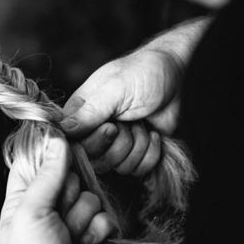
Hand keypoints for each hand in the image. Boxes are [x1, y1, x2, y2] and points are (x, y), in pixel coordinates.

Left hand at [0, 138, 115, 243]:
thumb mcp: (31, 212)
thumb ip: (46, 175)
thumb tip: (55, 140)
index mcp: (24, 199)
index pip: (37, 164)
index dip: (49, 157)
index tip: (62, 146)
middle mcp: (49, 208)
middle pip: (69, 177)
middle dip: (68, 196)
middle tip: (58, 217)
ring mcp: (73, 222)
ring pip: (90, 197)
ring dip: (82, 218)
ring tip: (70, 240)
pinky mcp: (96, 234)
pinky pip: (105, 216)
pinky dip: (98, 231)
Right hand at [61, 49, 179, 174]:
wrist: (179, 77)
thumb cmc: (144, 73)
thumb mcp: (115, 88)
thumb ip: (90, 112)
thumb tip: (64, 130)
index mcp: (80, 112)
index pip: (74, 144)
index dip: (94, 142)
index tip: (112, 126)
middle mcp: (94, 131)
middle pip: (96, 160)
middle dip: (121, 143)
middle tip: (130, 121)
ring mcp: (114, 144)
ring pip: (118, 167)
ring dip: (138, 146)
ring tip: (143, 123)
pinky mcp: (134, 153)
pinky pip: (136, 170)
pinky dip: (150, 153)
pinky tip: (153, 134)